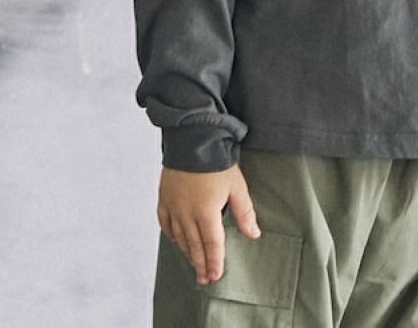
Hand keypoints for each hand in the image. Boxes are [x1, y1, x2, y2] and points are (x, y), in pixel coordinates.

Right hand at [157, 164, 260, 285]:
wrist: (192, 139)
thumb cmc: (216, 161)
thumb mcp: (237, 186)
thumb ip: (244, 212)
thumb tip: (254, 234)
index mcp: (206, 213)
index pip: (212, 245)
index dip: (214, 262)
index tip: (215, 276)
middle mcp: (187, 214)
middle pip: (194, 246)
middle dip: (200, 264)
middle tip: (204, 279)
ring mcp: (173, 206)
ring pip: (179, 237)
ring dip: (187, 252)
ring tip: (193, 263)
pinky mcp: (164, 197)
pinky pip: (165, 223)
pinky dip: (171, 234)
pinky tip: (175, 240)